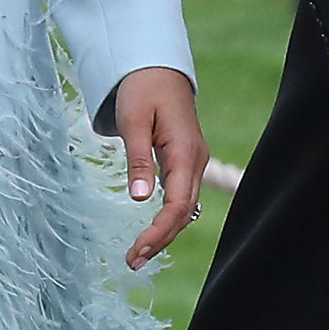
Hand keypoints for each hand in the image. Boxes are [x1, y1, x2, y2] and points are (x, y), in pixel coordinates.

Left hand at [112, 65, 210, 269]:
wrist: (158, 67)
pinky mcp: (185, 161)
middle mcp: (196, 161)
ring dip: (165, 232)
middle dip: (161, 240)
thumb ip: (138, 160)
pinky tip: (153, 230)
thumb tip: (139, 200)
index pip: (176, 206)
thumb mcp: (133, 121)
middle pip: (184, 213)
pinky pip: (181, 197)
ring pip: (185, 208)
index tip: (137, 252)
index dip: (158, 233)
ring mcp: (193, 162)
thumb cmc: (143, 89)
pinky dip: (168, 217)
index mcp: (185, 153)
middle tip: (132, 262)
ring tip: (140, 253)